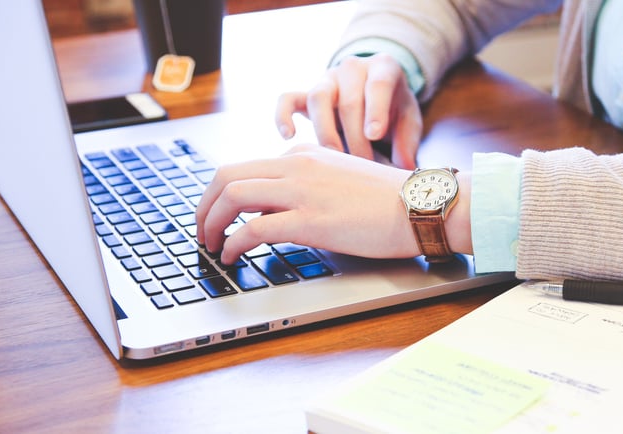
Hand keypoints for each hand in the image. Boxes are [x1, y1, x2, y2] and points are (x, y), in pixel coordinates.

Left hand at [195, 144, 420, 262]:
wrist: (421, 205)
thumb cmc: (389, 201)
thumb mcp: (340, 180)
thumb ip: (307, 188)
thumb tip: (274, 213)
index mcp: (304, 155)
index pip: (246, 167)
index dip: (222, 195)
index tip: (217, 215)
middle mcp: (297, 165)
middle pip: (227, 175)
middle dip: (204, 205)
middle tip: (201, 230)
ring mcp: (302, 191)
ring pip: (232, 196)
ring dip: (211, 222)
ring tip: (210, 245)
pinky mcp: (310, 220)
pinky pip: (254, 228)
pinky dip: (233, 243)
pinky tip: (232, 257)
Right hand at [275, 53, 421, 169]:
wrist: (374, 92)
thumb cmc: (394, 109)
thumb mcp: (409, 119)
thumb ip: (408, 141)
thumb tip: (404, 168)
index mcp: (383, 68)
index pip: (378, 84)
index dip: (375, 110)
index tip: (374, 135)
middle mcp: (353, 68)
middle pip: (348, 100)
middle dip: (355, 137)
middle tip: (363, 165)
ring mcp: (327, 79)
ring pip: (318, 98)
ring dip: (326, 132)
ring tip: (335, 158)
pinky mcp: (306, 94)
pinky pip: (288, 99)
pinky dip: (283, 115)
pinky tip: (288, 136)